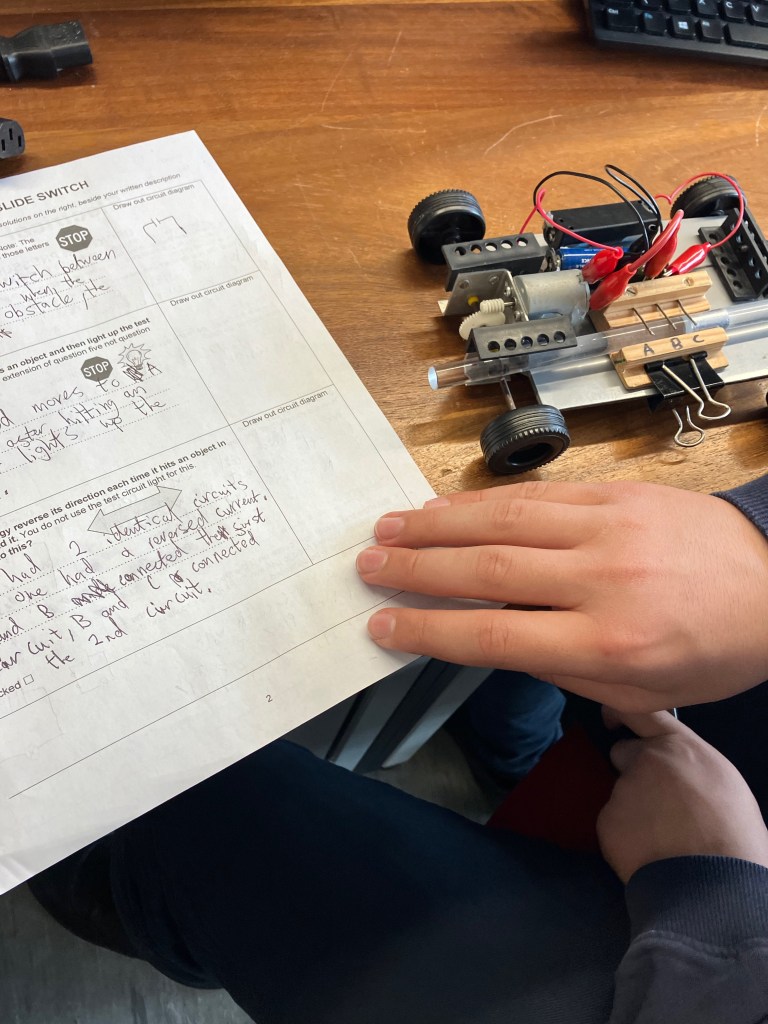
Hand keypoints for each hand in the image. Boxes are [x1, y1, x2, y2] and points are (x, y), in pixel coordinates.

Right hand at [355, 479, 767, 710]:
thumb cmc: (714, 649)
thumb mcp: (641, 691)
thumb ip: (562, 667)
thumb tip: (495, 637)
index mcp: (608, 643)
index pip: (494, 637)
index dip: (429, 631)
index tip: (383, 625)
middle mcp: (601, 579)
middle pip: (486, 570)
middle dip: (416, 568)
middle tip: (366, 565)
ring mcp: (607, 526)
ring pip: (502, 520)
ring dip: (437, 523)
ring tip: (389, 527)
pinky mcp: (615, 492)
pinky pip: (536, 493)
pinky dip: (484, 500)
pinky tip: (449, 506)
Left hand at [596, 707, 767, 882]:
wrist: (715, 885)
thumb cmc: (735, 836)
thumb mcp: (724, 784)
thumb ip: (692, 767)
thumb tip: (681, 774)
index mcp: (680, 747)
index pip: (641, 713)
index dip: (621, 712)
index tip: (611, 719)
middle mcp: (646, 760)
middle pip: (622, 754)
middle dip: (631, 770)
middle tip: (655, 802)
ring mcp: (623, 790)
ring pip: (621, 795)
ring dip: (633, 811)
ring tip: (661, 839)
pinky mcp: (607, 821)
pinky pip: (613, 826)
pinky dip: (625, 839)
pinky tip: (648, 855)